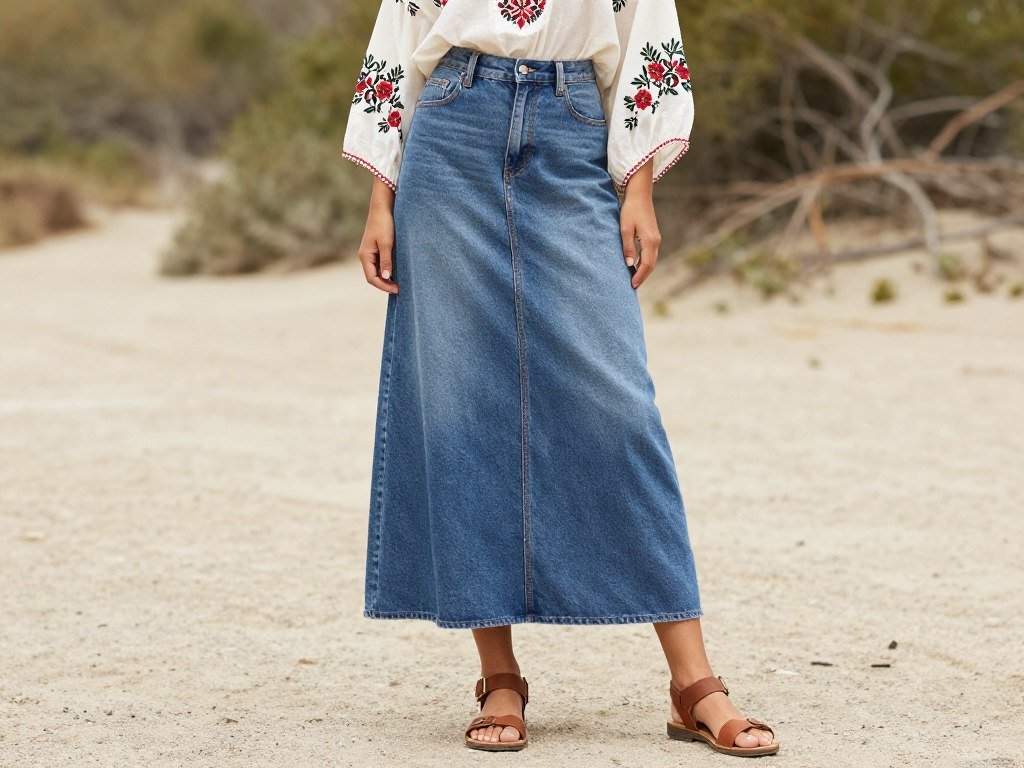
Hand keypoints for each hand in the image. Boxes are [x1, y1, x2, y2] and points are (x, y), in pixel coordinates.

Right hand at [357, 178, 398, 293]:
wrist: (382, 208)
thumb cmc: (384, 224)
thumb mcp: (387, 243)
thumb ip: (386, 261)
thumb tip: (386, 277)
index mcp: (365, 256)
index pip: (372, 278)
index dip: (383, 286)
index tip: (397, 289)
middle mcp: (365, 256)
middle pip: (374, 277)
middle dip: (385, 284)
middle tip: (400, 288)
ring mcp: (370, 254)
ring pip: (378, 271)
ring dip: (387, 278)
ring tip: (400, 282)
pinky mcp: (376, 250)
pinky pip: (381, 265)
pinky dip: (388, 270)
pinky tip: (398, 272)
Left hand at [620, 159, 660, 289]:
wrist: (640, 194)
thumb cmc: (630, 210)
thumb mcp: (625, 229)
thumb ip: (627, 247)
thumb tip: (629, 265)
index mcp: (649, 241)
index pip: (645, 265)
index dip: (639, 276)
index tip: (631, 285)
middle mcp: (656, 242)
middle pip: (651, 265)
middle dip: (643, 277)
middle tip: (633, 287)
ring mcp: (656, 238)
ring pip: (652, 260)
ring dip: (644, 271)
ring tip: (634, 279)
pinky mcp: (653, 235)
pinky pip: (651, 254)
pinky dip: (645, 263)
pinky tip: (637, 266)